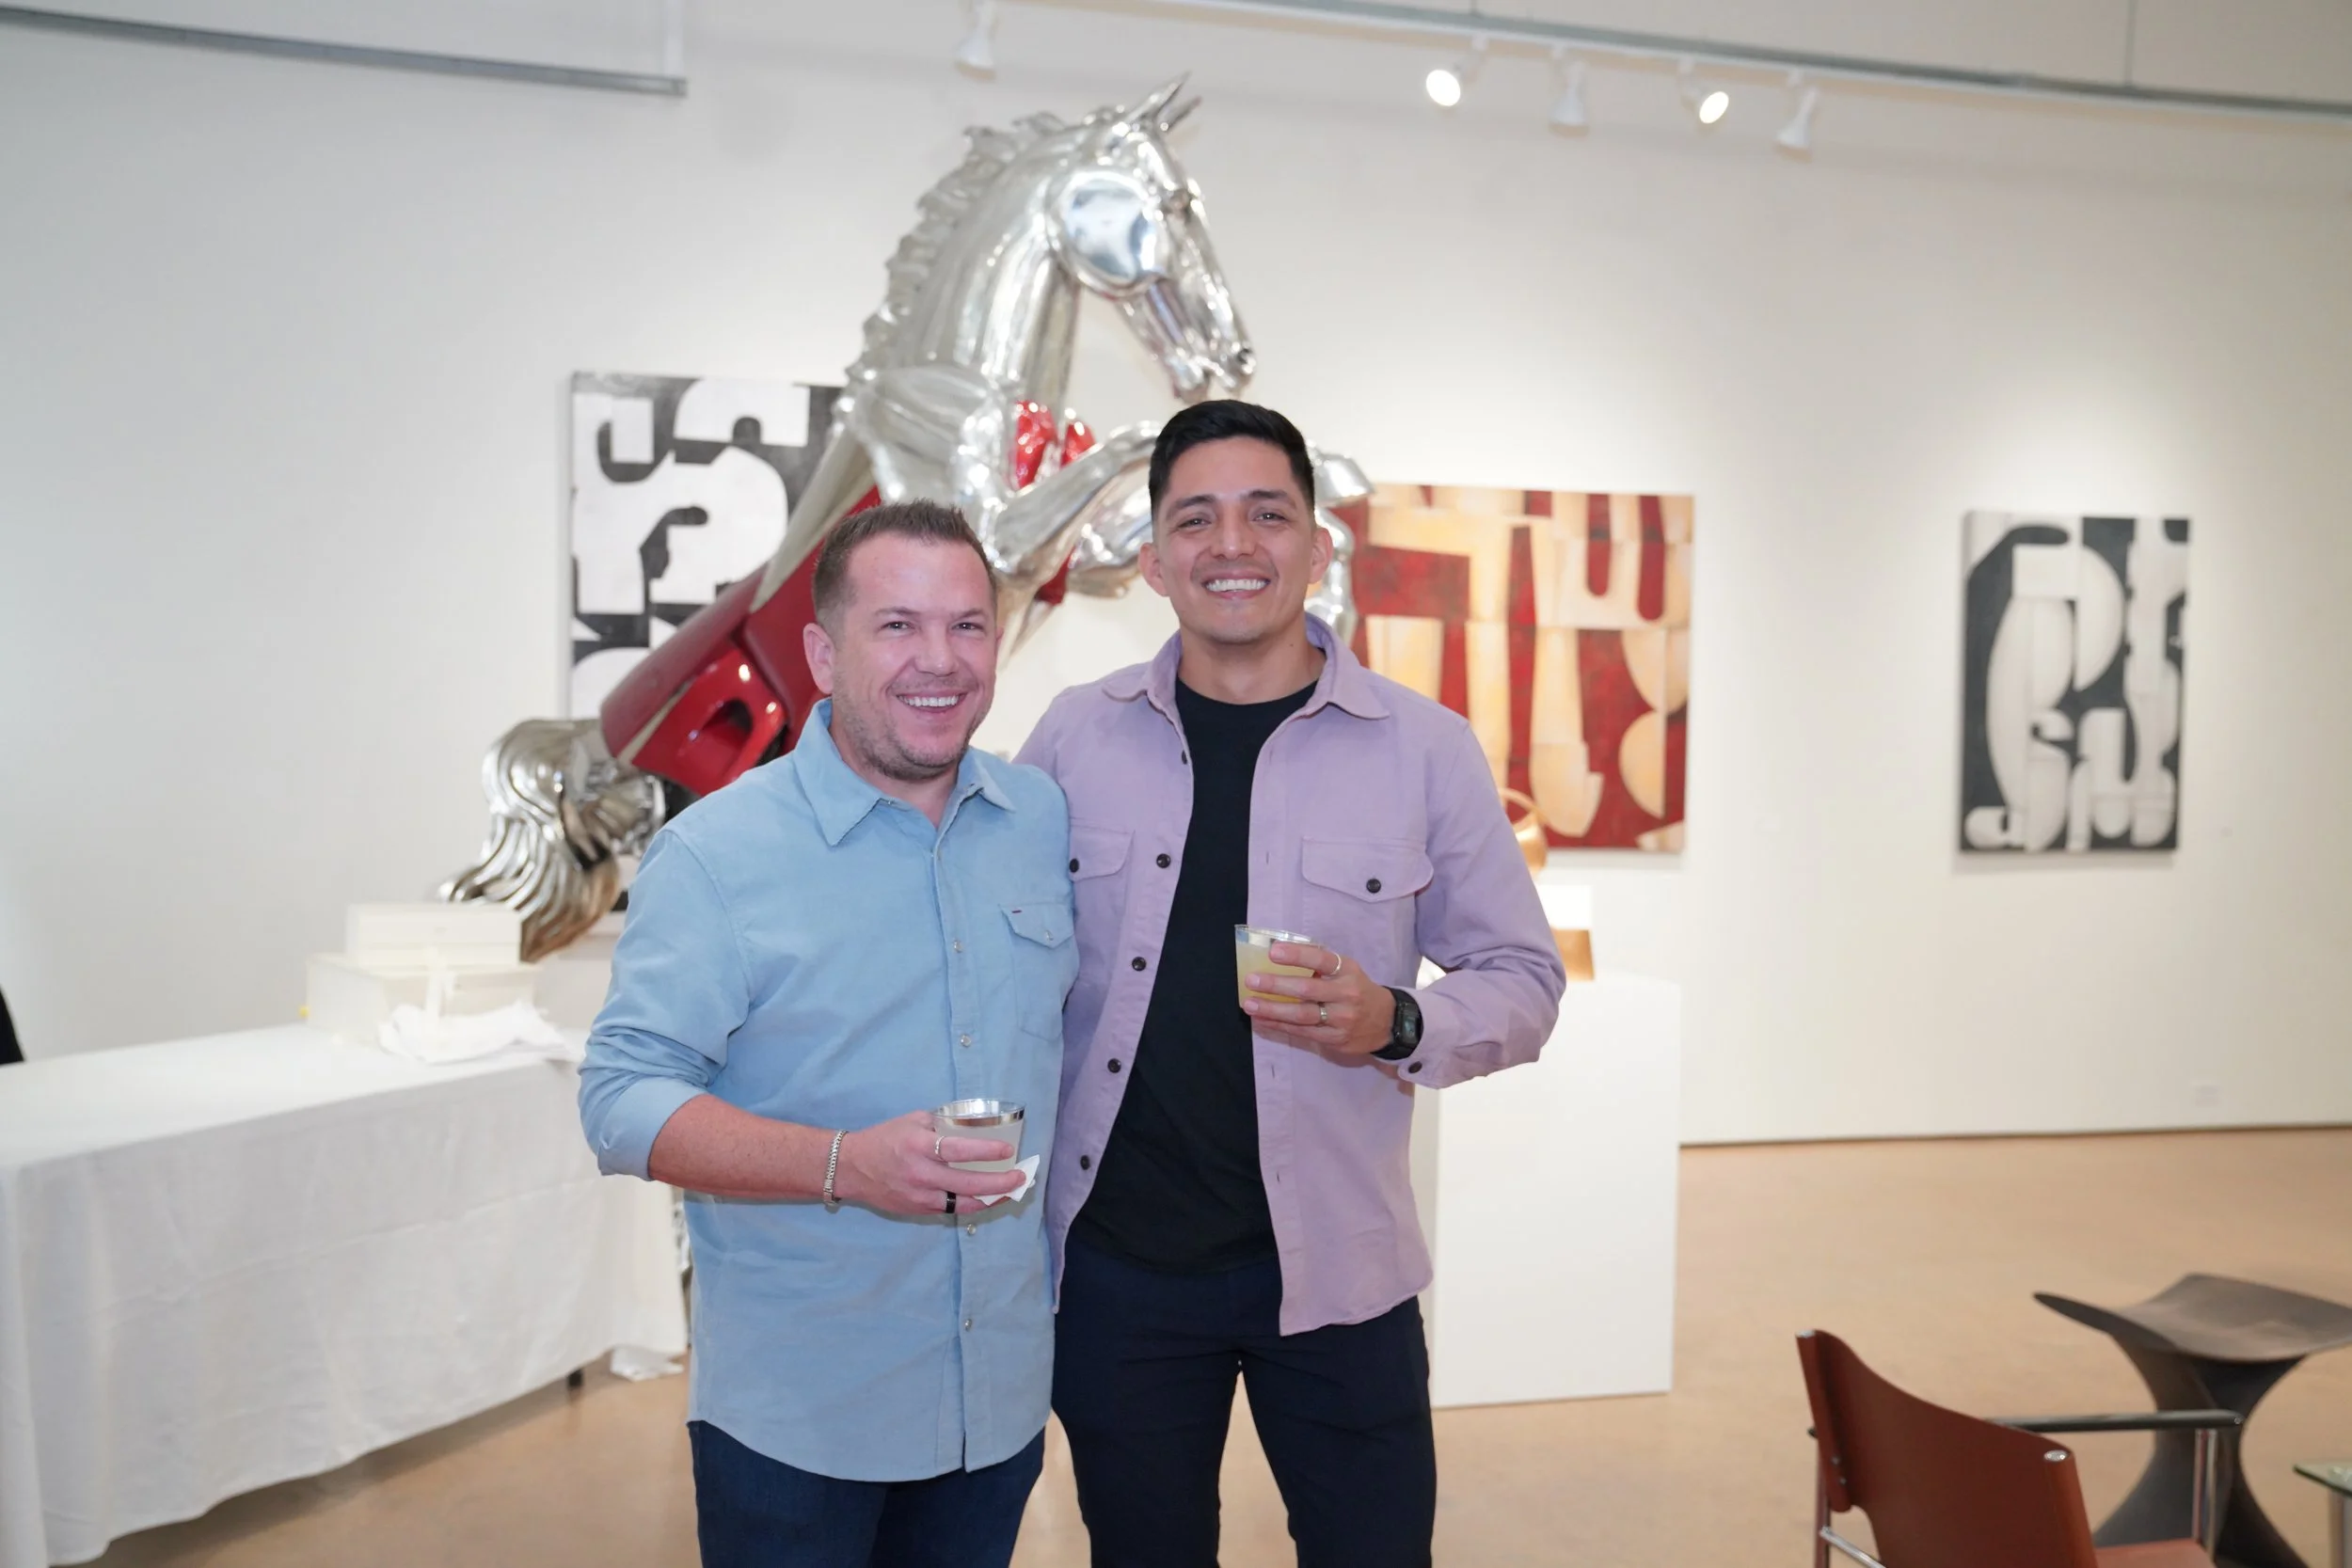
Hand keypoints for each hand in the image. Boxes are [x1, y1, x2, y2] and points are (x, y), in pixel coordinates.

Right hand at [832, 1110, 1023, 1216]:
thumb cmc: (884, 1139)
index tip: (1007, 1150)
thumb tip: (972, 1124)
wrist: (852, 1168)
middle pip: (968, 1184)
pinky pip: (951, 1208)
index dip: (986, 1152)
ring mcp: (919, 1196)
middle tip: (1020, 1177)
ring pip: (964, 1203)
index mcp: (919, 1146)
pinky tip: (988, 1197)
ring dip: (992, 1199)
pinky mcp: (918, 1210)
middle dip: (999, 1183)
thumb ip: (940, 1124)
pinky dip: (972, 1204)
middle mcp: (921, 1174)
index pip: (958, 1151)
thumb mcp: (912, 1121)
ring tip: (1012, 1191)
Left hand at [1242, 943, 1396, 1057]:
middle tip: (1251, 980)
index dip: (1297, 955)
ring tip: (1249, 1005)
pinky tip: (1262, 1020)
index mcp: (1348, 971)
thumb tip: (1281, 955)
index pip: (1321, 960)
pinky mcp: (1334, 1039)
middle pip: (1307, 990)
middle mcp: (1346, 994)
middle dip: (1276, 986)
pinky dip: (1279, 1026)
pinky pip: (1302, 1032)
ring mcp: (1341, 1019)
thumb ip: (1322, 965)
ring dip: (1272, 1010)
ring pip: (1302, 1016)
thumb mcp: (1348, 970)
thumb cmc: (1358, 990)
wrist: (1387, 1022)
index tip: (1273, 952)